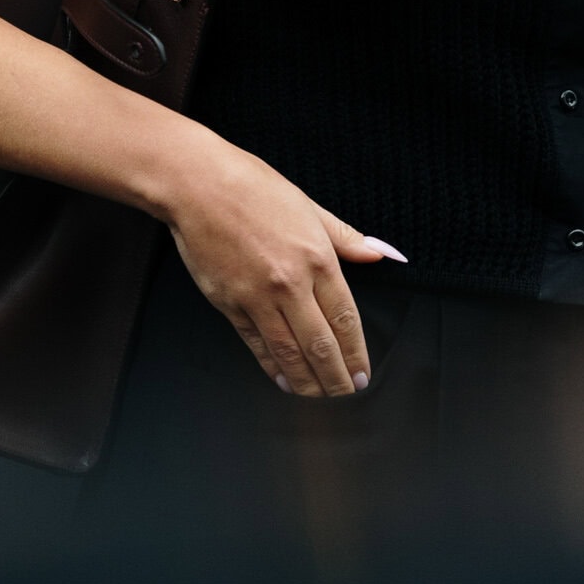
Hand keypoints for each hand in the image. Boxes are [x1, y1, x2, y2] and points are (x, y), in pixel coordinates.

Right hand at [164, 128, 405, 396]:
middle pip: (320, 344)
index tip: (363, 373)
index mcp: (317, 258)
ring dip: (307, 380)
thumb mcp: (309, 206)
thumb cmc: (254, 188)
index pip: (345, 319)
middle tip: (347, 395)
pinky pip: (256, 344)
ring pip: (289, 352)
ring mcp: (258, 297)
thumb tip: (383, 252)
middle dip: (337, 377)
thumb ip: (347, 237)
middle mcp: (290, 284)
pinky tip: (283, 379)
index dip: (356, 352)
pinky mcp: (230, 304)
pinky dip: (272, 366)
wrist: (200, 186)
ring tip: (319, 396)